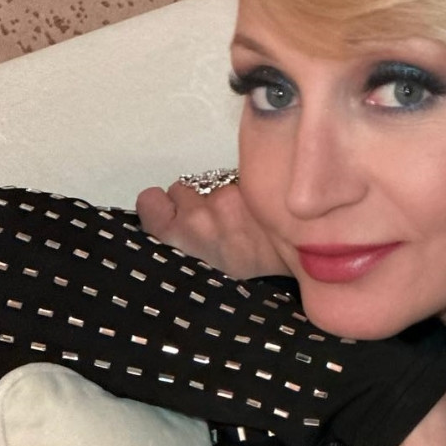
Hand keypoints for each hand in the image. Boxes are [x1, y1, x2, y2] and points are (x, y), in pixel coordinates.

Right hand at [136, 179, 288, 278]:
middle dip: (195, 201)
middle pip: (178, 191)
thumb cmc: (252, 267)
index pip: (148, 202)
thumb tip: (171, 219)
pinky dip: (242, 187)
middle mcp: (195, 224)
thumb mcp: (206, 268)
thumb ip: (185, 243)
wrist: (297, 259)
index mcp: (179, 245)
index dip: (162, 206)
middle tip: (219, 222)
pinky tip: (256, 207)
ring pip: (206, 181)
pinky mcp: (247, 188)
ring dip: (219, 193)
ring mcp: (221, 203)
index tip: (176, 215)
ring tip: (240, 216)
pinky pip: (230, 178)